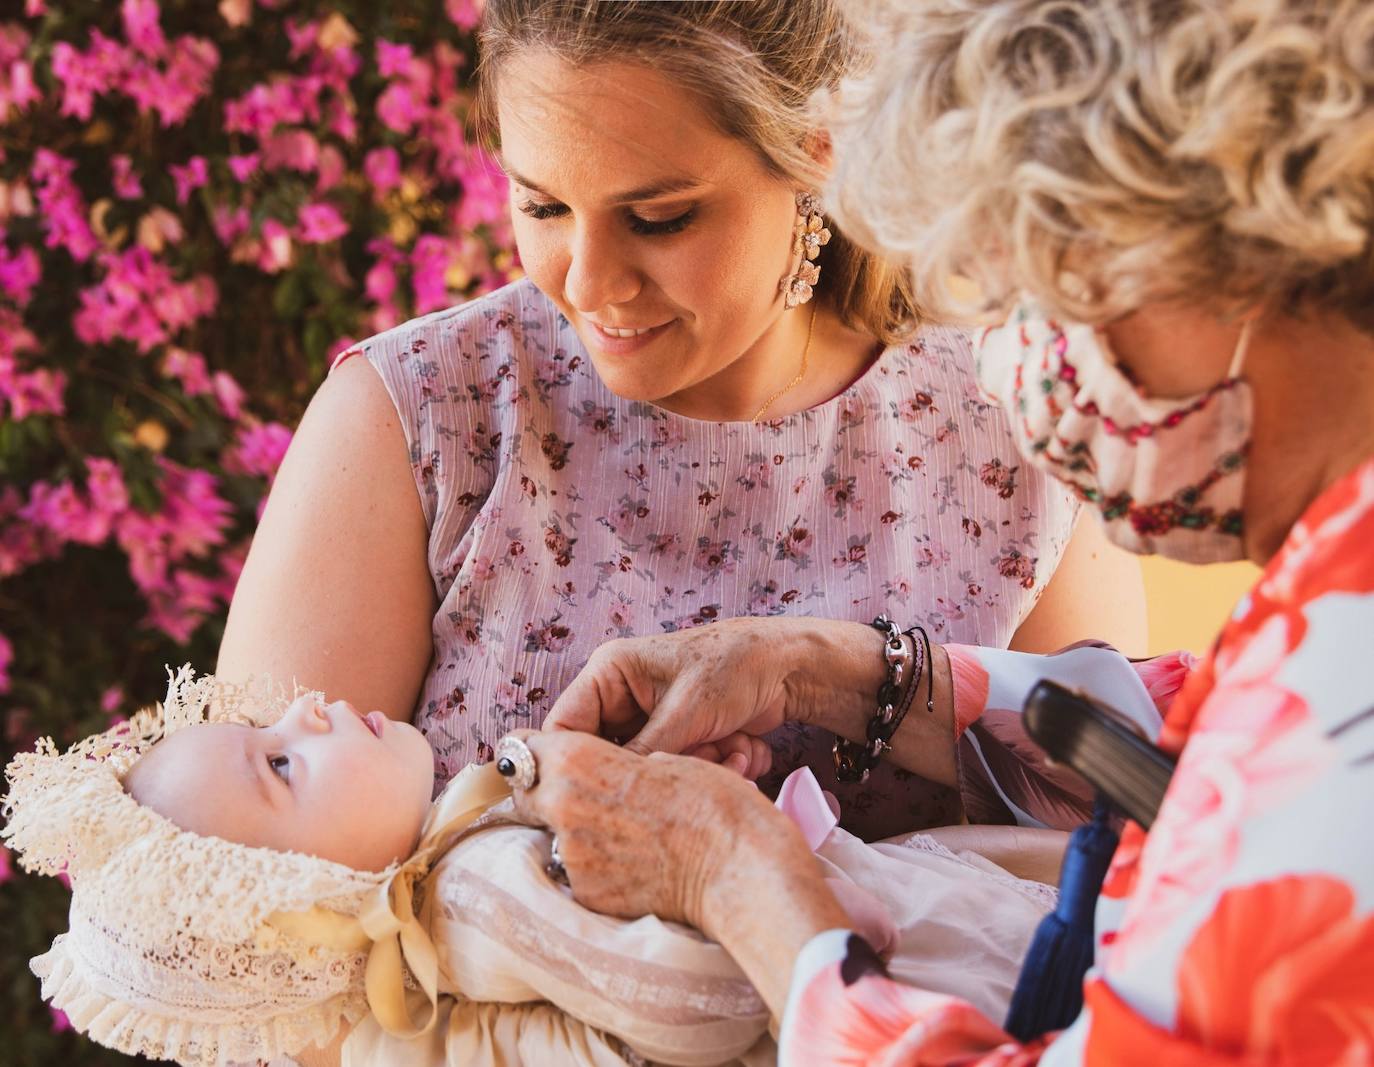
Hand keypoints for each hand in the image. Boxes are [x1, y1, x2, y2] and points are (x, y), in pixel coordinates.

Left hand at [508, 730, 793, 926]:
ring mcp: (572, 859)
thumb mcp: (663, 757)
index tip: (549, 756)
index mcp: (578, 762)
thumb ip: (613, 764)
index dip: (538, 751)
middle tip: (583, 793)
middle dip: (546, 792)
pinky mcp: (587, 896)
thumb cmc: (713, 803)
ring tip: (625, 831)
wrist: (738, 871)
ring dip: (576, 831)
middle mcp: (562, 810)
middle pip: (527, 796)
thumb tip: (599, 775)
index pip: (524, 749)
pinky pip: (579, 872)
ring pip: (554, 836)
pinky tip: (636, 862)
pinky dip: (599, 866)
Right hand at [543, 617, 795, 774]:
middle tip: (694, 760)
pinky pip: (678, 772)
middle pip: (610, 756)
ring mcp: (651, 721)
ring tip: (730, 749)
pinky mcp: (679, 740)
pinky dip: (713, 767)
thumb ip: (642, 753)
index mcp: (609, 673)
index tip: (598, 793)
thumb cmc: (735, 667)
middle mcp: (622, 697)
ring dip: (695, 768)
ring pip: (649, 771)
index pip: (565, 727)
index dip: (574, 763)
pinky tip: (741, 748)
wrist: (791, 667)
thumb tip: (607, 792)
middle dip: (656, 769)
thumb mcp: (685, 712)